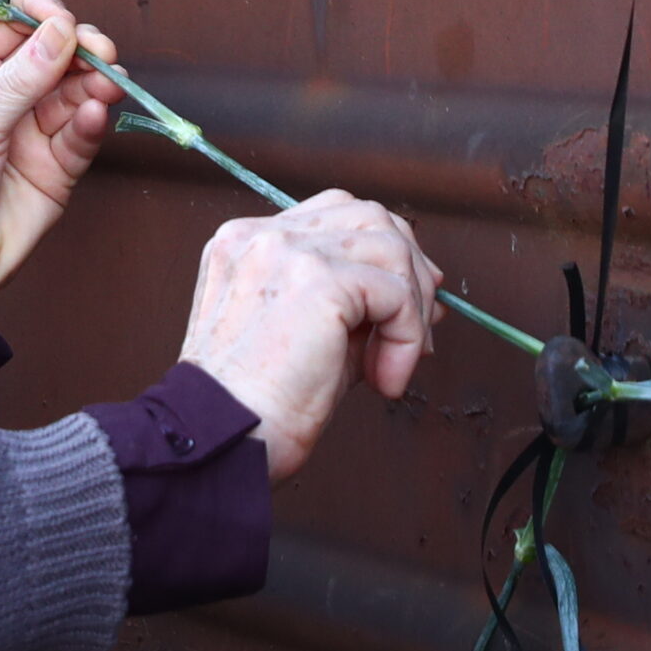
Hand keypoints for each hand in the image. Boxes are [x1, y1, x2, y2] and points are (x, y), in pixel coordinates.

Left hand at [0, 0, 124, 315]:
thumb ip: (20, 78)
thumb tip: (61, 31)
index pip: (2, 20)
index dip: (34, 12)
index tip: (61, 17)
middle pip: (48, 49)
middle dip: (78, 47)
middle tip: (101, 53)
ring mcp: (29, 126)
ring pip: (74, 88)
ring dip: (94, 83)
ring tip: (108, 86)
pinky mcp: (56, 163)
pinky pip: (81, 132)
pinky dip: (93, 121)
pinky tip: (96, 117)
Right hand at [179, 191, 442, 482]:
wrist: (226, 436)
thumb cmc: (255, 404)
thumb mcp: (301, 333)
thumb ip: (352, 304)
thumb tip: (423, 298)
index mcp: (246, 243)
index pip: (335, 214)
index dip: (382, 253)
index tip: (406, 301)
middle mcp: (260, 236)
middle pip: (368, 216)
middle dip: (409, 268)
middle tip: (423, 327)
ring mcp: (286, 251)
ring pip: (390, 247)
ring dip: (413, 307)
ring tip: (398, 361)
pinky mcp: (317, 281)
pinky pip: (396, 292)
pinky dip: (408, 337)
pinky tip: (386, 377)